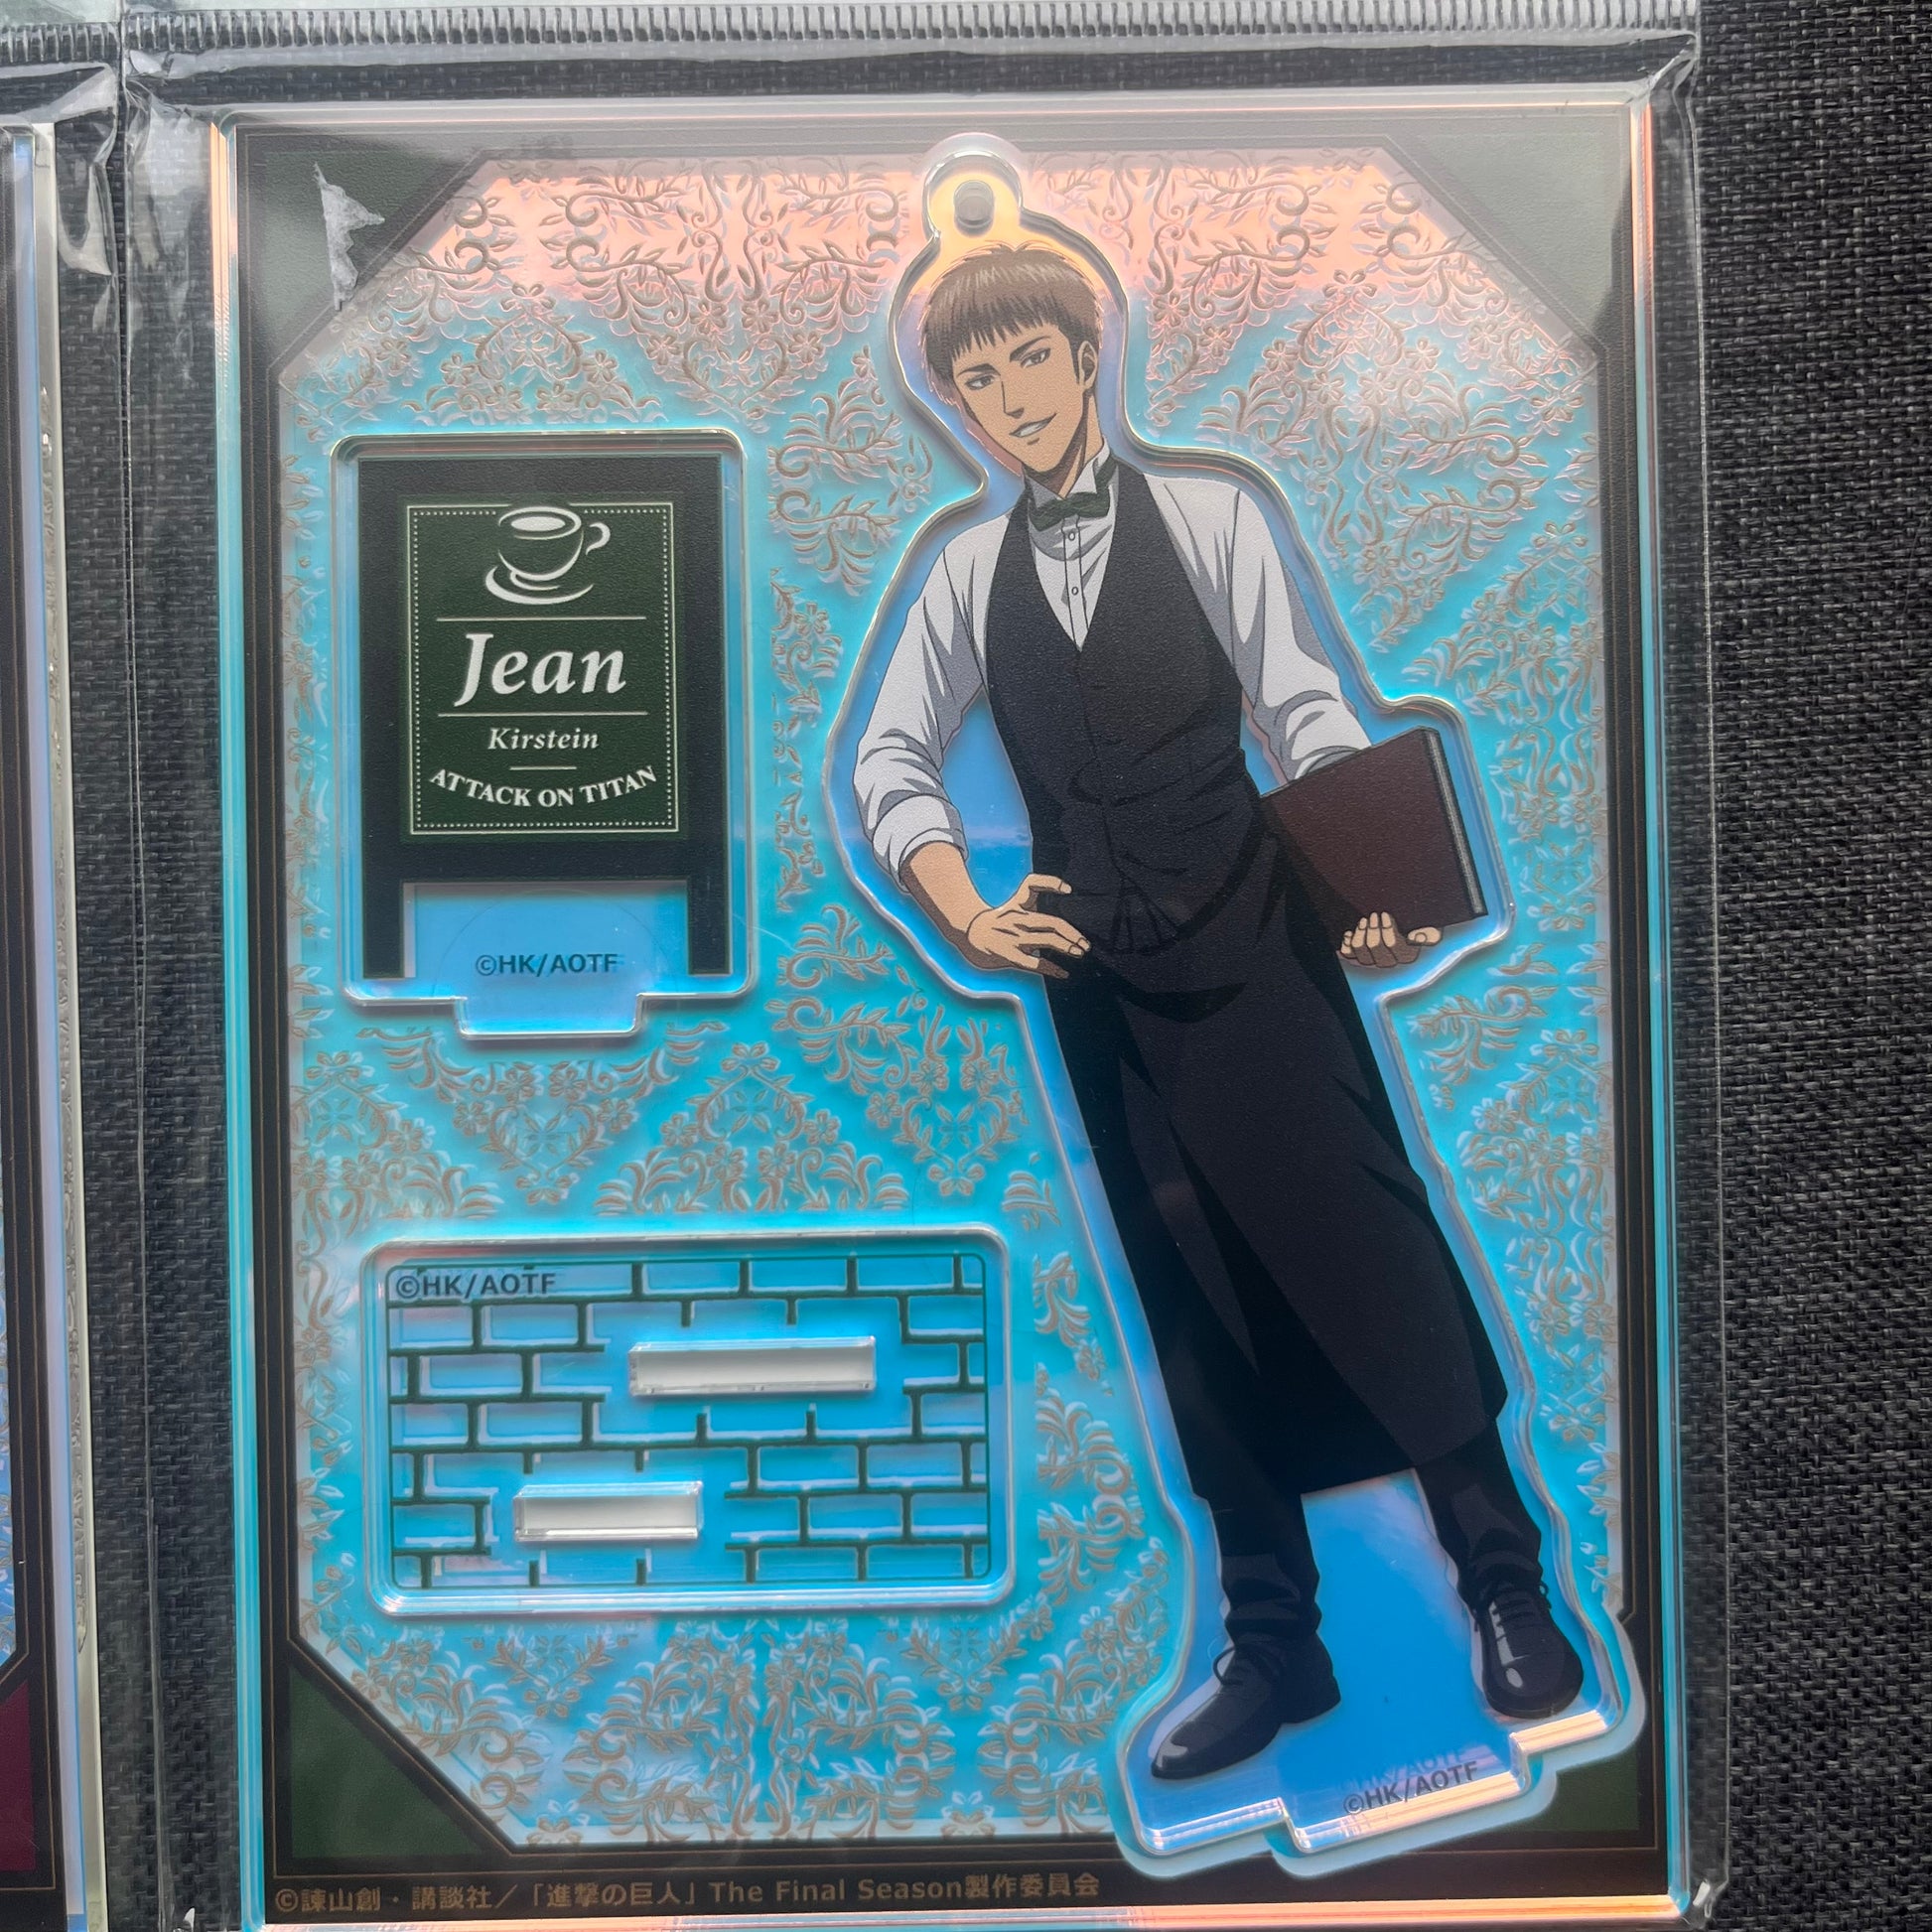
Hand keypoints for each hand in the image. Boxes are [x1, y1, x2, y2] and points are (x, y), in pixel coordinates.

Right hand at [963, 874, 1090, 979]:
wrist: (970, 933)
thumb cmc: (999, 918)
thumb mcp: (1015, 902)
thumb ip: (1035, 894)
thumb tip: (1067, 890)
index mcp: (1019, 905)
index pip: (1032, 885)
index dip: (1051, 883)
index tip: (1068, 890)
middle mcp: (1018, 919)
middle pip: (1051, 922)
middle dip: (1072, 933)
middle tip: (1085, 943)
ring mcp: (1014, 937)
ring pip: (1046, 940)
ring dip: (1066, 947)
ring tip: (1079, 952)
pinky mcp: (1009, 955)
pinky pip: (1034, 963)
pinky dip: (1051, 968)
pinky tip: (1063, 972)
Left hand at [1340, 912, 1440, 968]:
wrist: (1404, 929)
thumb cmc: (1418, 928)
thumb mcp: (1431, 930)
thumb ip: (1431, 934)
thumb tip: (1417, 937)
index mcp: (1409, 957)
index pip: (1395, 946)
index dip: (1388, 930)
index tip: (1384, 914)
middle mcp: (1390, 964)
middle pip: (1377, 950)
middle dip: (1374, 930)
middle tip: (1373, 916)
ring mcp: (1373, 963)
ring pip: (1363, 956)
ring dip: (1361, 936)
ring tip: (1363, 921)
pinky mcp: (1359, 959)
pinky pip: (1350, 957)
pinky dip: (1347, 946)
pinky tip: (1349, 934)